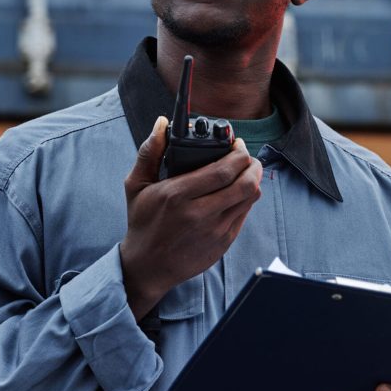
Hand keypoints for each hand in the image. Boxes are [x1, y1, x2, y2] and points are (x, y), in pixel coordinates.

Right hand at [120, 116, 262, 319]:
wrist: (148, 267)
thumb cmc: (142, 222)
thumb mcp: (136, 185)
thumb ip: (149, 152)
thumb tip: (161, 123)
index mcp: (177, 195)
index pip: (223, 170)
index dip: (238, 153)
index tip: (237, 144)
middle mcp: (199, 213)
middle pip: (244, 183)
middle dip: (252, 163)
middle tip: (246, 155)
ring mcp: (215, 230)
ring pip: (250, 198)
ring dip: (254, 179)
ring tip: (247, 170)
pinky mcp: (224, 242)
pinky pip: (245, 213)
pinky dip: (247, 198)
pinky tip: (238, 190)